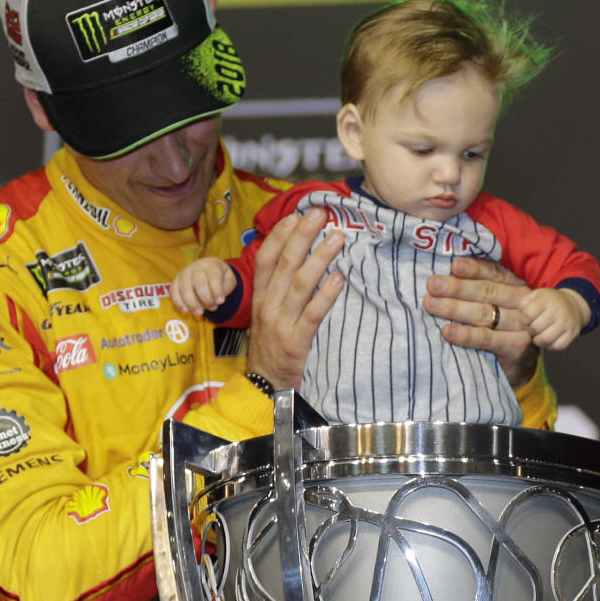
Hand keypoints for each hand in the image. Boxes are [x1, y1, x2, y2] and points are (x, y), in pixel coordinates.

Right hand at [170, 257, 236, 315]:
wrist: (207, 269)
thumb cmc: (220, 276)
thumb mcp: (229, 278)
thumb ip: (228, 286)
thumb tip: (219, 297)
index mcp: (211, 264)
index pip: (213, 276)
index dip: (217, 289)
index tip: (221, 301)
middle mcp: (195, 267)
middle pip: (198, 283)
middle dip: (206, 298)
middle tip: (213, 308)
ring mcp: (184, 273)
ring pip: (184, 288)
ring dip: (192, 303)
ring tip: (200, 313)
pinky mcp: (176, 281)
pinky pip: (173, 291)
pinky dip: (178, 302)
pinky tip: (185, 311)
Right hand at [246, 207, 343, 389]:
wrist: (264, 387)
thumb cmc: (271, 348)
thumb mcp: (266, 316)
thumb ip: (277, 291)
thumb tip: (294, 260)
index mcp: (260, 299)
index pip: (265, 260)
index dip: (279, 236)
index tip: (294, 216)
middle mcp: (268, 307)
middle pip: (285, 264)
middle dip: (303, 236)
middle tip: (320, 214)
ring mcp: (281, 324)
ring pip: (300, 284)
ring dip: (320, 257)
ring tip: (337, 238)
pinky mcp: (296, 342)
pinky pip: (313, 313)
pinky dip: (326, 294)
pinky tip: (340, 278)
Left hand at [423, 257, 537, 388]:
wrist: (523, 365)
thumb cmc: (500, 328)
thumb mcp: (494, 304)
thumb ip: (476, 288)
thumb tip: (442, 276)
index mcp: (515, 285)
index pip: (494, 272)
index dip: (474, 268)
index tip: (453, 265)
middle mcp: (521, 302)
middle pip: (488, 291)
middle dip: (457, 287)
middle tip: (432, 284)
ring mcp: (522, 324)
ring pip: (484, 313)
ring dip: (455, 308)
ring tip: (430, 304)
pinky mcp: (517, 346)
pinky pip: (487, 339)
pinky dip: (465, 335)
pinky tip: (446, 331)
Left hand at [520, 287, 588, 350]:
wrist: (573, 305)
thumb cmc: (548, 302)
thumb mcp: (535, 296)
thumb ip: (524, 303)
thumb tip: (521, 317)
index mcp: (546, 300)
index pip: (528, 315)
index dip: (523, 320)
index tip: (527, 319)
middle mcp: (558, 311)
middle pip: (535, 328)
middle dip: (531, 330)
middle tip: (534, 327)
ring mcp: (566, 323)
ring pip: (546, 339)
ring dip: (539, 340)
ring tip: (540, 335)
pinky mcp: (572, 333)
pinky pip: (557, 346)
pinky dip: (550, 346)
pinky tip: (549, 339)